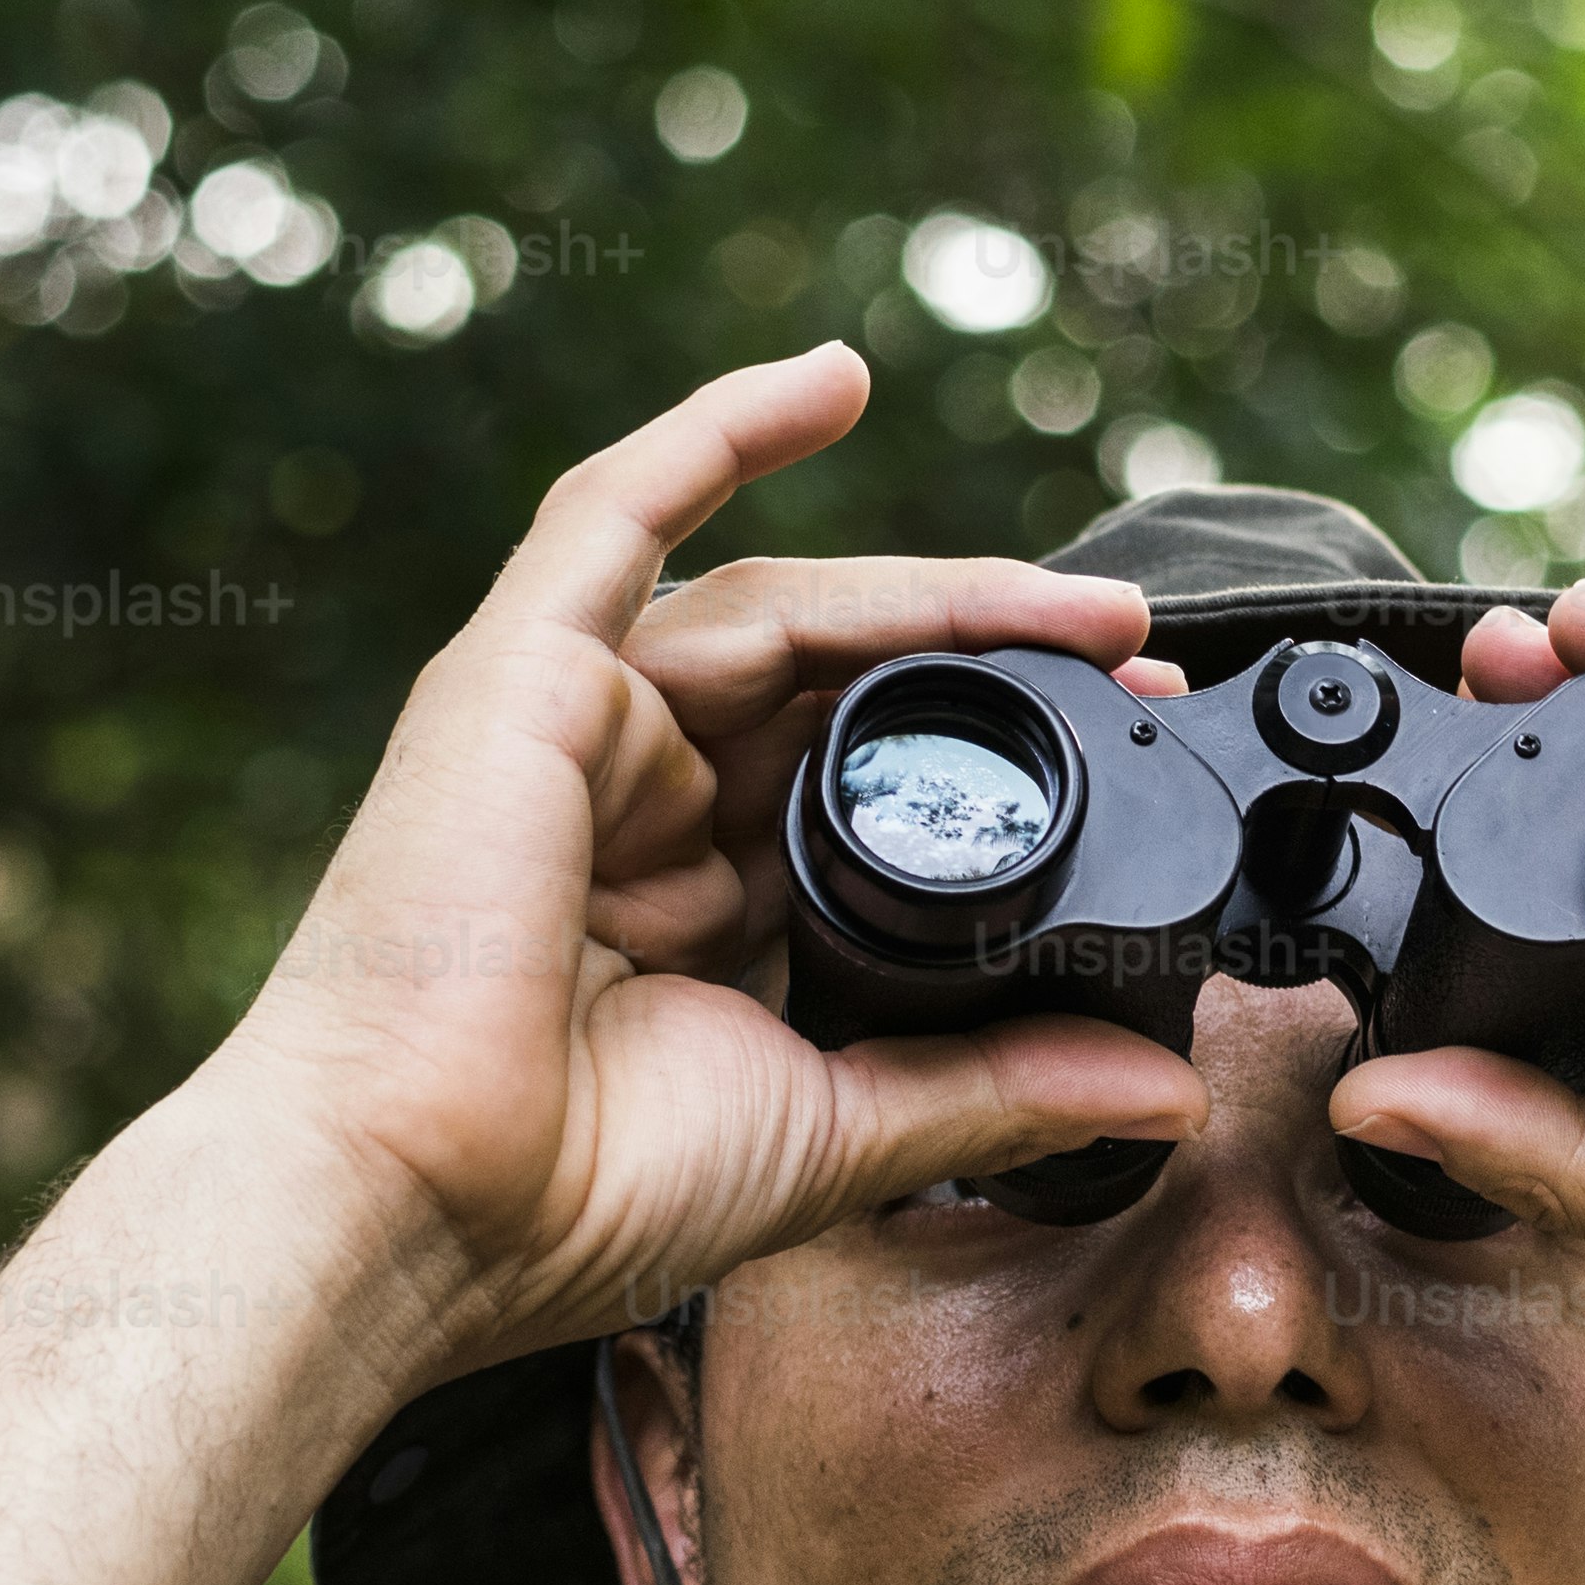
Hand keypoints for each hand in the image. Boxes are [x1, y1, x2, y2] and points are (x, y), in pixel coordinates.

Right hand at [179, 348, 1210, 1383]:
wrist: (419, 1206)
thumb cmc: (578, 1193)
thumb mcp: (838, 1130)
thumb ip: (994, 1092)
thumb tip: (1165, 1093)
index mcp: (700, 904)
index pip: (868, 781)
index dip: (1001, 746)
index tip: (1129, 734)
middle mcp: (640, 802)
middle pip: (840, 678)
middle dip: (995, 652)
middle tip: (1133, 649)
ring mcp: (576, 729)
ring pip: (779, 608)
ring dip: (935, 588)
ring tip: (1083, 608)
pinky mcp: (519, 675)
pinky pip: (620, 513)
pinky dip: (718, 431)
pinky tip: (835, 379)